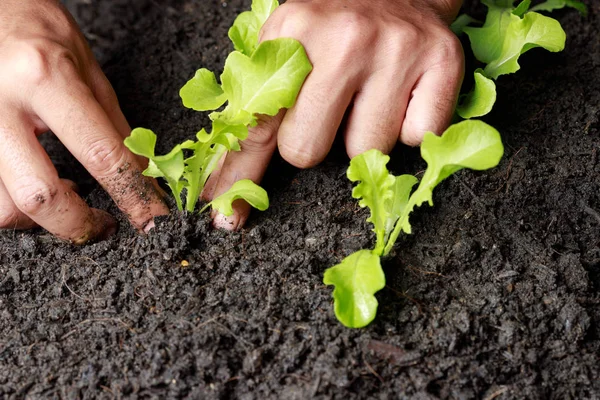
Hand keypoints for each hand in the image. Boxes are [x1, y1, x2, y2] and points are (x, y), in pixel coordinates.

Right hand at [0, 0, 167, 243]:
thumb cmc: (38, 30)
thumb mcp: (89, 69)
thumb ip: (115, 127)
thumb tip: (144, 177)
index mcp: (44, 78)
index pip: (100, 154)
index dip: (133, 196)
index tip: (152, 222)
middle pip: (39, 195)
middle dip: (78, 223)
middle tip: (103, 225)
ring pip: (3, 206)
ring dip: (43, 218)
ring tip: (69, 199)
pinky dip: (18, 203)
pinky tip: (38, 184)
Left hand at [204, 0, 463, 229]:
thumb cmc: (333, 24)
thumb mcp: (285, 45)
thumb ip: (256, 104)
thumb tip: (227, 182)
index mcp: (292, 28)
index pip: (256, 125)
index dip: (239, 177)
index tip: (228, 217)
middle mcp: (345, 37)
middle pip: (307, 152)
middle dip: (313, 142)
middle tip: (328, 106)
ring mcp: (397, 48)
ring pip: (365, 152)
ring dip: (363, 133)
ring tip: (367, 92)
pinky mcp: (443, 61)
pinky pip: (417, 139)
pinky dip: (407, 127)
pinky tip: (402, 93)